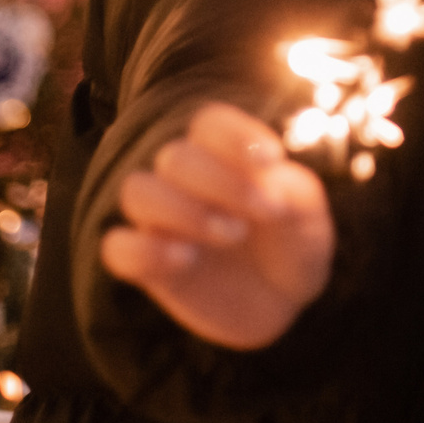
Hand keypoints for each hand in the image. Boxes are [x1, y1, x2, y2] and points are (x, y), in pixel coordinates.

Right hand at [99, 101, 335, 349]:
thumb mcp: (306, 214)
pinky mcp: (148, 266)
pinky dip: (144, 250)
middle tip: (259, 214)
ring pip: (137, 191)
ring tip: (230, 235)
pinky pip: (117, 248)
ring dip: (181, 210)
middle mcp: (186, 180)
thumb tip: (263, 186)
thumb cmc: (293, 241)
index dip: (234, 135)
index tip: (272, 162)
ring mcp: (162, 222)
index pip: (208, 123)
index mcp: (224, 154)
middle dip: (218, 181)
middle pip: (174, 157)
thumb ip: (288, 191)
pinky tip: (186, 260)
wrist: (283, 299)